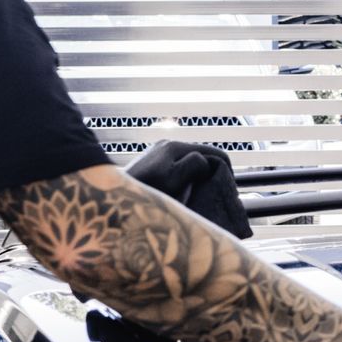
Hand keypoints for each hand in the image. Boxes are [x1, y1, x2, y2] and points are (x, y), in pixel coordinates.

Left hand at [124, 140, 251, 238]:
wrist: (111, 196)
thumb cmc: (143, 191)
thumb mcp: (173, 179)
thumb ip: (194, 164)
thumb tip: (206, 161)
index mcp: (176, 147)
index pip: (213, 151)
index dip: (226, 169)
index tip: (230, 188)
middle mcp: (167, 145)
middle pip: (201, 155)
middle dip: (212, 173)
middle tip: (217, 194)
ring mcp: (158, 153)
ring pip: (189, 162)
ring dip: (198, 177)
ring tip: (201, 195)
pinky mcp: (151, 163)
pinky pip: (176, 168)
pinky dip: (185, 178)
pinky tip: (183, 193)